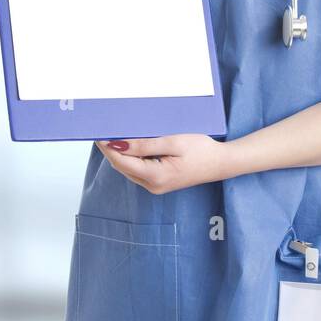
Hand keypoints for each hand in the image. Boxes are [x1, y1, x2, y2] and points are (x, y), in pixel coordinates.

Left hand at [95, 134, 231, 193]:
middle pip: (122, 167)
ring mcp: (156, 187)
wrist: (222, 163)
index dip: (108, 148)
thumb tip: (119, 145)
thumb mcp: (173, 142)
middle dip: (112, 151)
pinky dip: (132, 160)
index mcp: (155, 176)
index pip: (122, 162)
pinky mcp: (159, 184)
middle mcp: (153, 186)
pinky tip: (132, 147)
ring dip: (122, 155)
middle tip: (105, 133)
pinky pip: (139, 171)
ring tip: (116, 137)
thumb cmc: (202, 150)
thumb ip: (145, 145)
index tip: (99, 134)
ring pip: (129, 170)